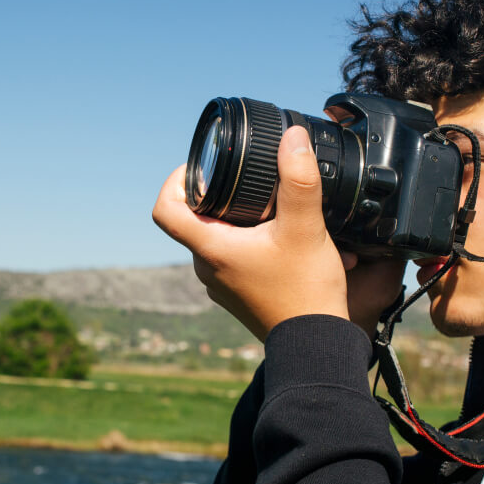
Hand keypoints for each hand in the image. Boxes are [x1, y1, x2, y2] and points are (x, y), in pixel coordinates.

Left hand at [153, 126, 398, 340]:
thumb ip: (299, 179)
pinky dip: (257, 244)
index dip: (174, 180)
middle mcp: (208, 269)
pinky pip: (238, 259)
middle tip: (253, 180)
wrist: (318, 346)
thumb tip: (291, 137)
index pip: (165, 209)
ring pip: (220, 239)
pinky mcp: (241, 295)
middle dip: (223, 195)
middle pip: (196, 219)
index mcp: (210, 248)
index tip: (201, 167)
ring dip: (245, 221)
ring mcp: (223, 285)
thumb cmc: (305, 292)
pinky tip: (290, 240)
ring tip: (280, 212)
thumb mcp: (305, 227)